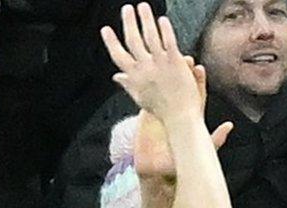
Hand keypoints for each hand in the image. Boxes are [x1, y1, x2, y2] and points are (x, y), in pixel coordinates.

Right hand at [101, 3, 203, 122]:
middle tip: (127, 8)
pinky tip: (162, 19)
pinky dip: (164, 29)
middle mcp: (144, 68)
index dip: (110, 41)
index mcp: (134, 77)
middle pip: (133, 40)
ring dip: (145, 19)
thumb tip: (116, 77)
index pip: (118, 55)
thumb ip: (128, 84)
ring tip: (143, 6)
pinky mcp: (175, 62)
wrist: (180, 118)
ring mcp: (159, 64)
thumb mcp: (140, 98)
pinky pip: (168, 41)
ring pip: (149, 36)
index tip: (105, 29)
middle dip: (128, 22)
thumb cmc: (162, 111)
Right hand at [134, 65, 231, 179]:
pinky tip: (139, 76)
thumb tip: (230, 126)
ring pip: (161, 90)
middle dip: (179, 71)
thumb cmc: (180, 163)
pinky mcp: (146, 118)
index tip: (197, 67)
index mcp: (190, 118)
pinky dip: (142, 88)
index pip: (196, 93)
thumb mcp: (201, 151)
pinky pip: (144, 99)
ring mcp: (161, 113)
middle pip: (179, 86)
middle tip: (179, 57)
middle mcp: (176, 112)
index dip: (196, 80)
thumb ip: (216, 139)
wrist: (158, 173)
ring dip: (160, 75)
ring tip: (157, 60)